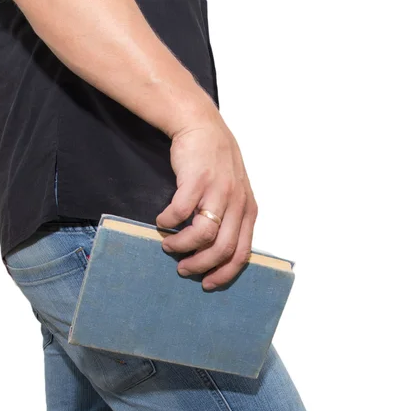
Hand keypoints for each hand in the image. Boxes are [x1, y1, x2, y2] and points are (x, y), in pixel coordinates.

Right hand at [156, 113, 258, 290]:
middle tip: (183, 268)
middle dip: (200, 265)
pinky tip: (162, 221)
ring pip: (202, 234)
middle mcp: (237, 203)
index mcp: (248, 211)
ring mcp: (218, 190)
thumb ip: (231, 220)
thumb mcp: (234, 194)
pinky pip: (180, 212)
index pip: (242, 253)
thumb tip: (215, 255)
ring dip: (181, 246)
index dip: (224, 274)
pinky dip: (168, 222)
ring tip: (168, 245)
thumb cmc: (216, 164)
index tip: (207, 283)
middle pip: (222, 249)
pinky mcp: (197, 179)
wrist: (202, 127)